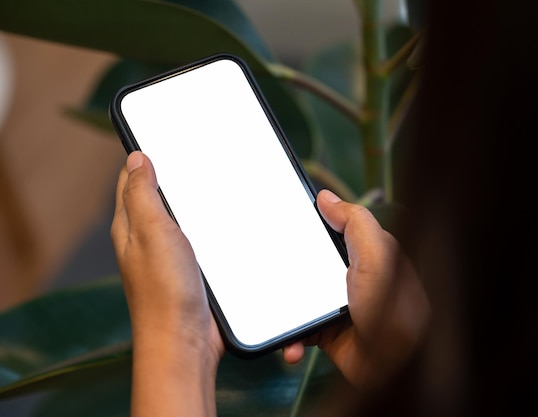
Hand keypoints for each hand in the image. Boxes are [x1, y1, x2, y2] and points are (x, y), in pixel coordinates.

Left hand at [111, 151, 223, 416]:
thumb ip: (143, 195)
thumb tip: (136, 158)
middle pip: (159, 197)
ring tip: (217, 180)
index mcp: (131, 227)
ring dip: (197, 201)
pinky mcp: (193, 271)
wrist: (186, 341)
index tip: (164, 136)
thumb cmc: (165, 293)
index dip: (145, 157)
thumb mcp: (152, 233)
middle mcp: (147, 240)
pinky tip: (229, 220)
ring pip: (184, 217)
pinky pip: (201, 239)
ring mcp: (171, 256)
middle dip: (175, 175)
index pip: (132, 181)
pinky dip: (212, 226)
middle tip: (198, 155)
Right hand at [283, 190, 429, 389]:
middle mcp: (351, 278)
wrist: (394, 365)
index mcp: (365, 253)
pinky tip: (292, 343)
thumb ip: (354, 222)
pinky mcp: (329, 332)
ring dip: (285, 307)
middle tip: (269, 268)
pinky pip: (301, 330)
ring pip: (300, 298)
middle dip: (288, 268)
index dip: (310, 226)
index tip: (282, 221)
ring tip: (276, 311)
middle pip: (310, 263)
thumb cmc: (393, 309)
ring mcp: (339, 306)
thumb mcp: (377, 254)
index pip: (333, 231)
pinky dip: (292, 338)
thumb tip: (327, 198)